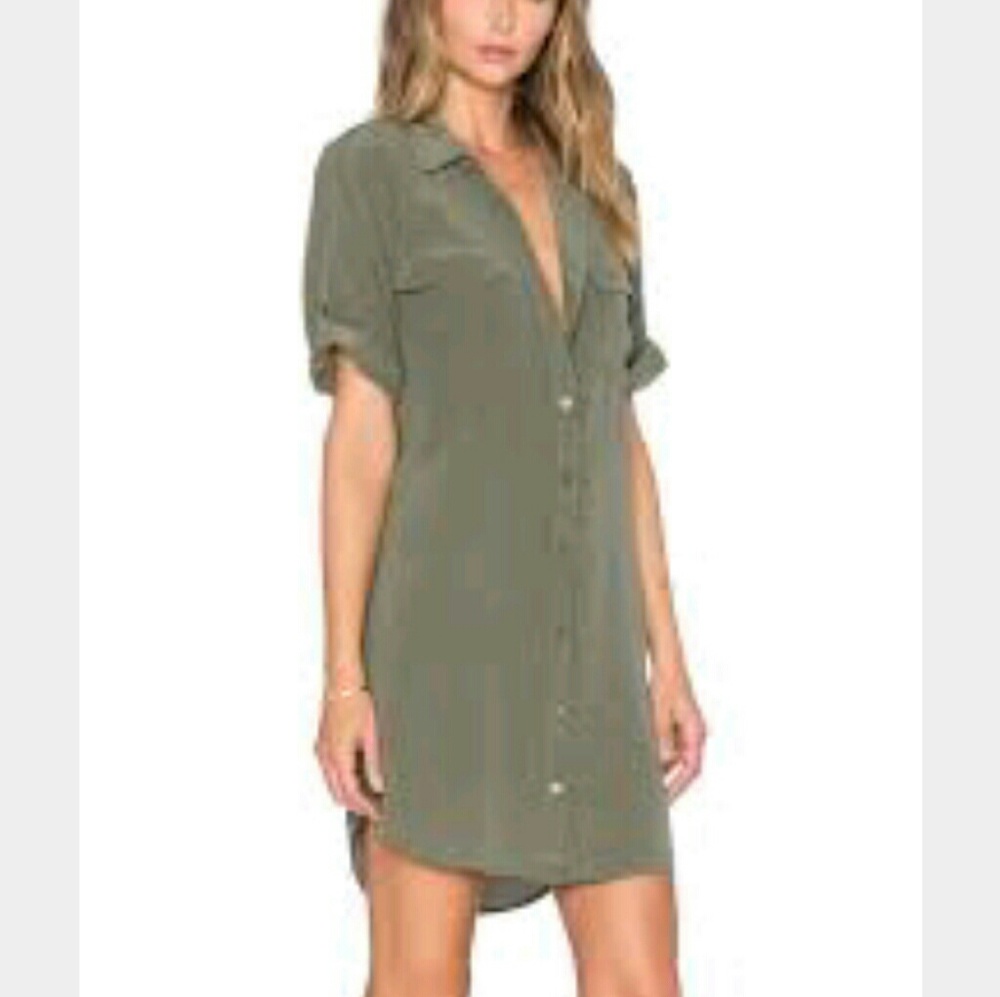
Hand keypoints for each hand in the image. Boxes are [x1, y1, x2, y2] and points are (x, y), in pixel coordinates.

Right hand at [313, 688, 384, 820]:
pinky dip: (342, 782)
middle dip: (357, 806)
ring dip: (349, 795)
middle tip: (376, 810)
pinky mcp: (322, 744)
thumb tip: (379, 787)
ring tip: (371, 797)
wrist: (342, 682)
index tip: (380, 814)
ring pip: (332, 785)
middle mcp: (325, 756)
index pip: (351, 793)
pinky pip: (330, 773)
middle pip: (338, 794)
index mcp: (337, 756)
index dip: (366, 807)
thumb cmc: (358, 702)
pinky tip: (358, 778)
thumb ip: (374, 763)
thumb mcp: (372, 733)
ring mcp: (321, 751)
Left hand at [647, 669, 707, 802]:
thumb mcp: (659, 709)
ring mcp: (684, 729)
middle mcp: (693, 733)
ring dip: (659, 766)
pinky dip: (655, 752)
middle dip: (666, 781)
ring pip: (673, 757)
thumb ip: (660, 735)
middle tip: (648, 796)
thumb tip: (661, 760)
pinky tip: (639, 755)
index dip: (677, 787)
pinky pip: (666, 746)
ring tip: (640, 777)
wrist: (666, 659)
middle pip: (682, 767)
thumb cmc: (667, 680)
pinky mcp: (674, 724)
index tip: (662, 802)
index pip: (691, 770)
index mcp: (695, 732)